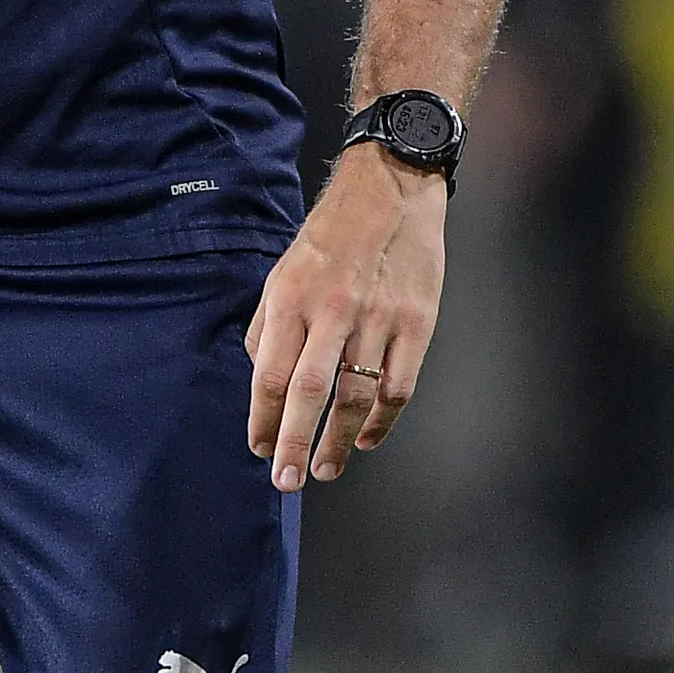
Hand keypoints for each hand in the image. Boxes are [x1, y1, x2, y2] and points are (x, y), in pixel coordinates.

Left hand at [245, 143, 446, 490]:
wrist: (390, 191)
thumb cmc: (330, 235)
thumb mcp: (283, 270)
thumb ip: (268, 325)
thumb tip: (259, 376)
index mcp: (291, 297)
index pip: (269, 372)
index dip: (261, 417)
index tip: (257, 448)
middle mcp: (332, 311)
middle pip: (308, 393)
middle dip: (293, 443)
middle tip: (285, 481)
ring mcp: (377, 319)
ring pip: (355, 398)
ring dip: (338, 442)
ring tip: (325, 468)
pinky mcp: (416, 323)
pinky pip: (398, 386)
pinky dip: (382, 421)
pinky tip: (367, 439)